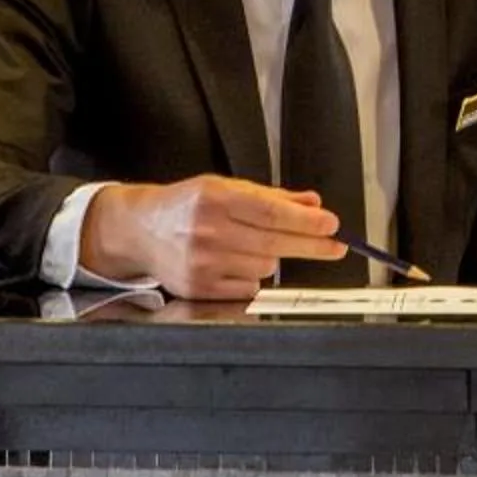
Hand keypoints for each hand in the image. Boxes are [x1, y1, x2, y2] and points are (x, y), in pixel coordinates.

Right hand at [81, 175, 343, 299]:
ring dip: (270, 258)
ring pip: (263, 267)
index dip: (305, 221)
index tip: (331, 225)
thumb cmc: (187, 205)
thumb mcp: (225, 187)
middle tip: (336, 245)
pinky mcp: (198, 288)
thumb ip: (270, 196)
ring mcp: (201, 263)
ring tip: (248, 245)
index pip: (270, 212)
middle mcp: (206, 230)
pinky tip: (234, 263)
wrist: (140, 229)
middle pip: (273, 243)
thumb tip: (312, 203)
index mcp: (214, 197)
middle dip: (311, 245)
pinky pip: (247, 289)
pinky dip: (251, 278)